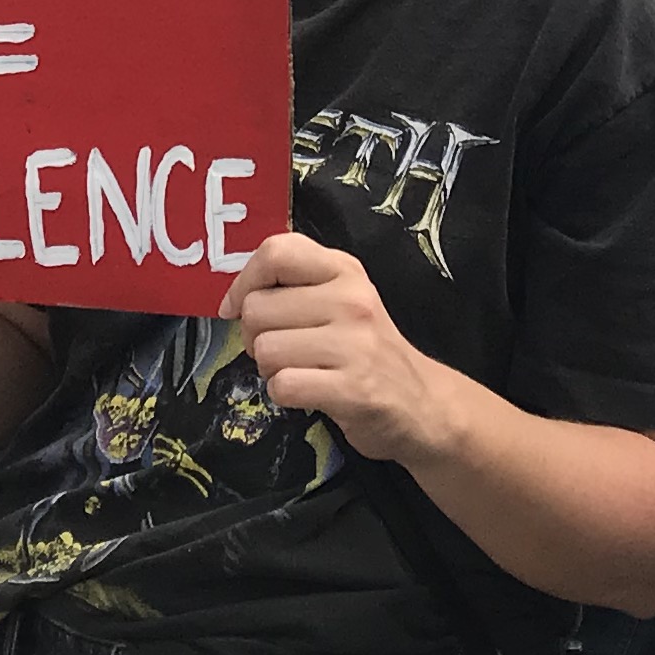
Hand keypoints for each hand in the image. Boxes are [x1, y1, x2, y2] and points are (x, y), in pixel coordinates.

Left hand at [227, 231, 455, 464]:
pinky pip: (282, 385)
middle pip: (257, 309)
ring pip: (265, 350)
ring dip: (271, 369)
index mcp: (344, 270)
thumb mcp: (342, 299)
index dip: (243, 281)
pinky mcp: (353, 388)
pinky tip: (310, 392)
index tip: (237, 307)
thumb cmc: (367, 350)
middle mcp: (351, 299)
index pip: (276, 251)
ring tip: (303, 371)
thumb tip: (233, 299)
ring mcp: (355, 344)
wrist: (421, 403)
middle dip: (255, 336)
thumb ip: (295, 286)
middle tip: (284, 350)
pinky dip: (284, 394)